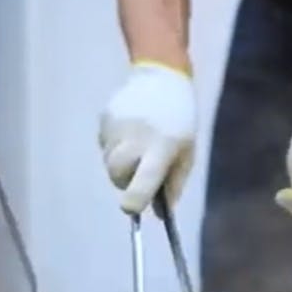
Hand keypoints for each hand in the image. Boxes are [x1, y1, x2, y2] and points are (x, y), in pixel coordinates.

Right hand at [99, 62, 195, 214]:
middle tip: (140, 170)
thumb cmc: (180, 120)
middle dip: (126, 181)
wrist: (162, 76)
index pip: (142, 185)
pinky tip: (128, 130)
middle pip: (117, 176)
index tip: (132, 208)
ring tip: (136, 146)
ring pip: (109, 162)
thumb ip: (174, 184)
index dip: (134, 202)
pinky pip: (104, 145)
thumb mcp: (187, 152)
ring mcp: (117, 127)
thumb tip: (160, 216)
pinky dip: (114, 146)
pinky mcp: (105, 118)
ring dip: (120, 164)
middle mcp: (136, 138)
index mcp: (161, 148)